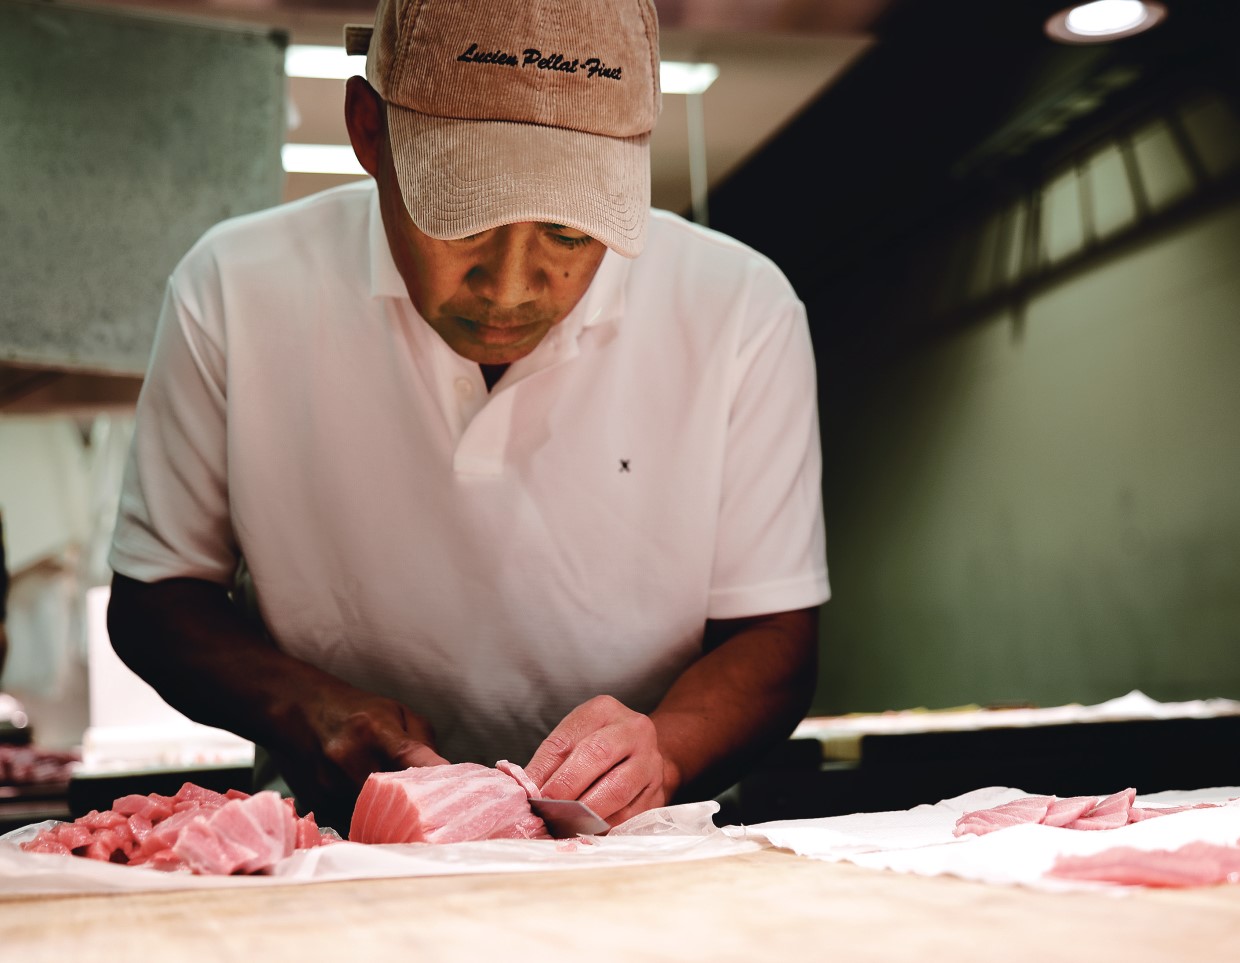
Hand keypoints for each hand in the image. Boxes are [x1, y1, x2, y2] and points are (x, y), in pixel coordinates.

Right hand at [270, 685, 448, 834]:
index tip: (464, 795)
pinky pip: (353, 829)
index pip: (415, 761)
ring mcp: (331, 788)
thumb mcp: (397, 713)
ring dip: (396, 827)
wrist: (297, 710)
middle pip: (397, 802)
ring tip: (414, 826)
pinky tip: (379, 823)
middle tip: (444, 822)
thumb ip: (424, 745)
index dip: (440, 779)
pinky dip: (369, 829)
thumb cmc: (356, 711)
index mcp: (377, 732)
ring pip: (375, 823)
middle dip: (422, 813)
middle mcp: (352, 761)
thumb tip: (445, 778)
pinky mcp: (318, 807)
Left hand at [523, 695, 675, 825]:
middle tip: (546, 809)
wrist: (643, 755)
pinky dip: (603, 827)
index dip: (546, 769)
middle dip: (566, 787)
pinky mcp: (658, 793)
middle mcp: (634, 730)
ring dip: (584, 812)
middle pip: (597, 755)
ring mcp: (651, 762)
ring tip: (561, 824)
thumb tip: (525, 790)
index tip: (530, 793)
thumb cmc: (599, 746)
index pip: (569, 738)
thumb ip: (550, 761)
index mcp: (604, 710)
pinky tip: (585, 832)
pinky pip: (629, 815)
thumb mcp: (574, 740)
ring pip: (616, 790)